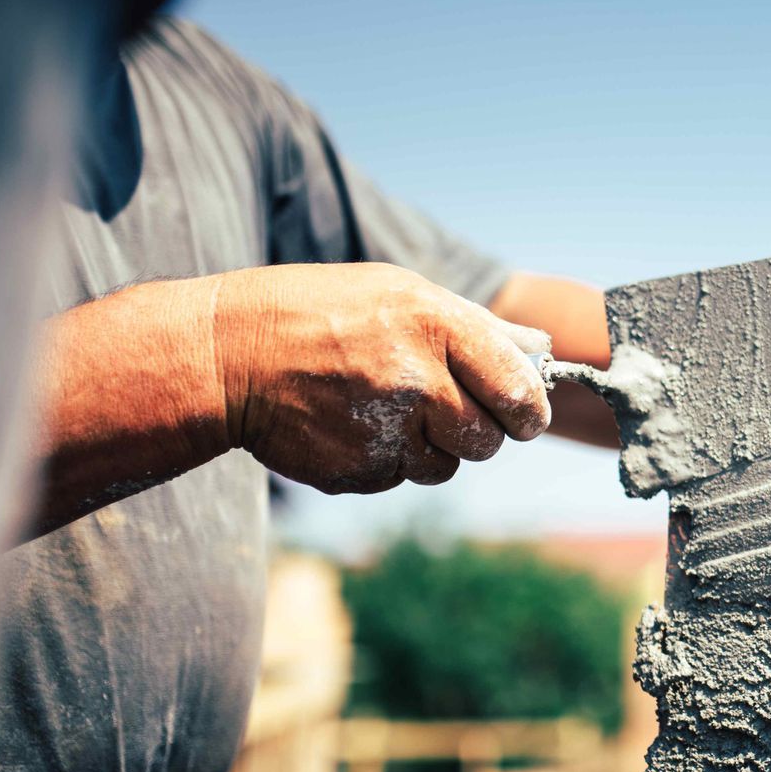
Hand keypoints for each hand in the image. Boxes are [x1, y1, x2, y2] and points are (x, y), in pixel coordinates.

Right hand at [213, 263, 551, 493]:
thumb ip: (477, 327)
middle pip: (489, 438)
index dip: (529, 410)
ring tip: (390, 408)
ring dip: (434, 446)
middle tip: (452, 410)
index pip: (518, 388)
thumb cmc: (324, 313)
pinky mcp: (360, 472)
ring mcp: (385, 431)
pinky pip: (403, 478)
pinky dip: (391, 459)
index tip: (525, 414)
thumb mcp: (400, 294)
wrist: (227, 356)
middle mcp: (415, 379)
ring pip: (449, 465)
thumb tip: (543, 348)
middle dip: (481, 431)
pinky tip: (354, 424)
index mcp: (434, 324)